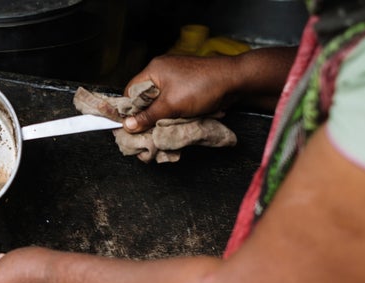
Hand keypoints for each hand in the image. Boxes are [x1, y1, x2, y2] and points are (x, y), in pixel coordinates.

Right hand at [123, 54, 239, 132]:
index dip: (128, 110)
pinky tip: (175, 122)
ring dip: (161, 116)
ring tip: (162, 129)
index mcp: (154, 69)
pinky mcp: (187, 86)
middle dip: (146, 116)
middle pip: (144, 98)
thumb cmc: (203, 87)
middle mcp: (162, 71)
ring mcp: (176, 78)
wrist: (235, 81)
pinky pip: (172, 101)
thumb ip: (148, 116)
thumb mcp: (171, 105)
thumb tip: (128, 125)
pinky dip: (173, 113)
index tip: (129, 127)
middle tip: (145, 132)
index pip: (130, 91)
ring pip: (159, 102)